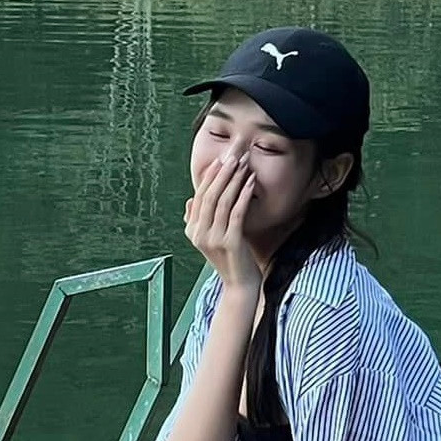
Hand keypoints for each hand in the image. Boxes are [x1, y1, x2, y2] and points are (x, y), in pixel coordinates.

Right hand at [184, 152, 260, 297]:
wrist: (239, 284)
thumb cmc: (229, 259)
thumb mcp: (210, 238)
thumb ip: (198, 220)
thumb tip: (190, 201)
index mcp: (192, 231)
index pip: (200, 197)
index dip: (210, 177)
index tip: (220, 160)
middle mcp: (199, 234)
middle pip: (210, 196)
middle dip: (222, 173)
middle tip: (232, 156)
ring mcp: (213, 239)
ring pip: (223, 202)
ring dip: (234, 180)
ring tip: (243, 164)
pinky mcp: (230, 242)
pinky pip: (236, 212)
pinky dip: (244, 195)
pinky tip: (250, 182)